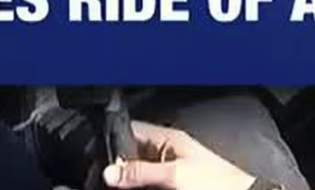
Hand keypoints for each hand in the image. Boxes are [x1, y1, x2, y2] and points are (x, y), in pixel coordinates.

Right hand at [103, 123, 254, 189]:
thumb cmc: (216, 182)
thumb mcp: (174, 175)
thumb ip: (141, 172)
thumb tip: (109, 172)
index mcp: (168, 139)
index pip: (131, 130)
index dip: (113, 140)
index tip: (98, 155)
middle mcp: (167, 152)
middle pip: (132, 154)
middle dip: (118, 165)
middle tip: (106, 178)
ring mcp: (170, 170)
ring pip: (140, 171)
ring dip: (129, 179)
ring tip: (117, 186)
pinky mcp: (173, 184)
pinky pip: (149, 183)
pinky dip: (139, 186)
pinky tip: (133, 189)